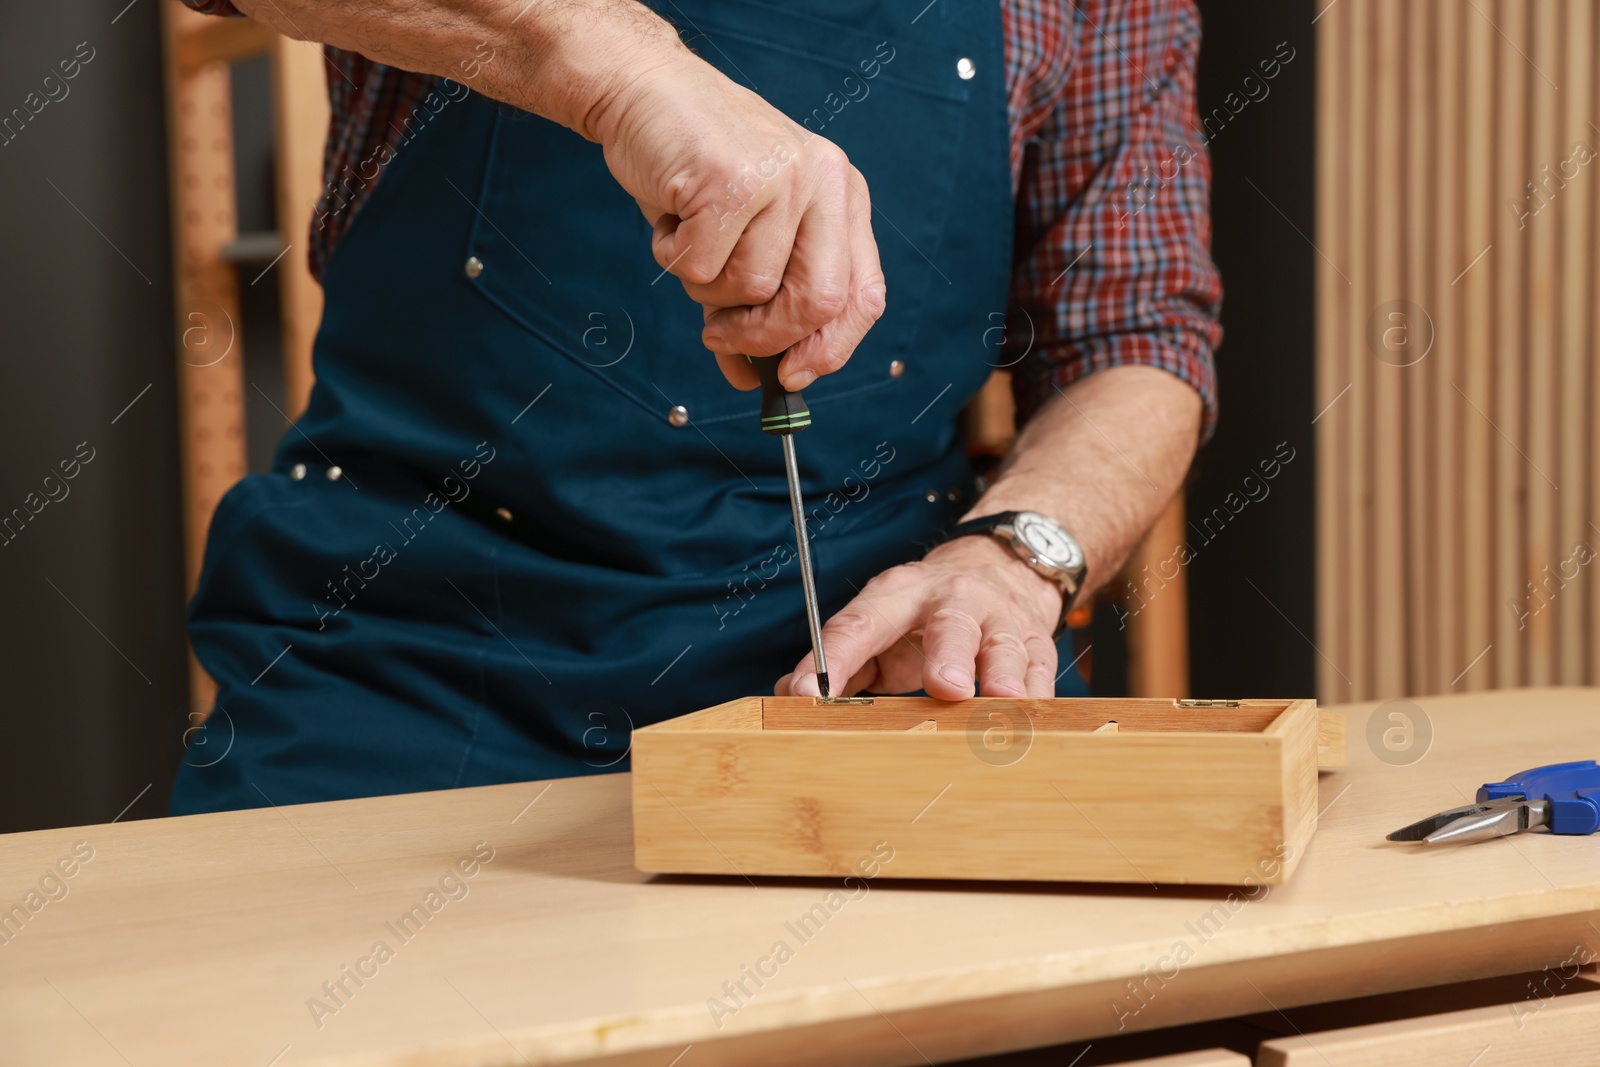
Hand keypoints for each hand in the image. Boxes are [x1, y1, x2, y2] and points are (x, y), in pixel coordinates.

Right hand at [593, 42, 885, 391]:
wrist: (644, 92)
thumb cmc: (697, 168)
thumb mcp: (744, 235)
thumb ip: (759, 304)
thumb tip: (753, 379)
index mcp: (844, 196)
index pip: (863, 296)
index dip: (829, 349)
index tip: (790, 377)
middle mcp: (826, 182)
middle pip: (815, 304)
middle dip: (761, 337)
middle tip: (719, 335)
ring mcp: (782, 177)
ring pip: (749, 289)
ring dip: (704, 288)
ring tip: (690, 239)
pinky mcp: (731, 180)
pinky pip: (700, 266)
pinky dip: (673, 257)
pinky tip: (671, 218)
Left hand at [775, 535, 1065, 699]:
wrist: (1000, 569)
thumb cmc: (926, 614)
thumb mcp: (880, 622)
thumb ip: (841, 659)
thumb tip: (790, 694)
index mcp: (900, 595)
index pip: (860, 624)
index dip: (834, 659)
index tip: (809, 693)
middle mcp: (953, 600)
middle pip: (951, 623)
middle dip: (948, 654)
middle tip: (944, 686)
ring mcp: (1000, 620)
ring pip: (1005, 646)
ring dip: (1004, 674)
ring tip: (1004, 698)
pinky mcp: (1038, 644)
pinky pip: (1042, 670)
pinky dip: (1039, 696)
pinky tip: (1033, 714)